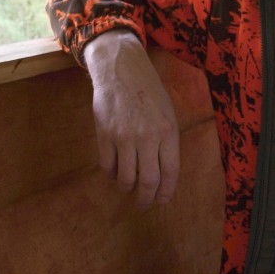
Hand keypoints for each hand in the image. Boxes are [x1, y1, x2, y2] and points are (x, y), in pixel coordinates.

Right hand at [84, 30, 180, 207]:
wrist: (122, 70)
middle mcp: (147, 137)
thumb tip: (163, 174)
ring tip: (129, 186)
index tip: (162, 200)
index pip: (170, 172)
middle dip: (146, 198)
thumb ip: (167, 141)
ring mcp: (124, 137)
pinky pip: (107, 166)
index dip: (167, 191)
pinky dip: (112, 174)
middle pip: (148, 181)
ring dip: (127, 188)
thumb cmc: (149, 91)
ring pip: (125, 178)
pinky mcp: (104, 135)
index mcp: (168, 131)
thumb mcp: (168, 113)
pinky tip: (116, 170)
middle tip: (144, 203)